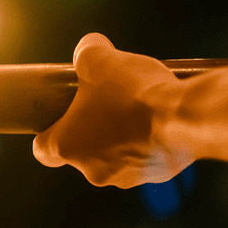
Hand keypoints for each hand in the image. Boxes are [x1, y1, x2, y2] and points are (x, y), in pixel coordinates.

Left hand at [32, 33, 195, 187]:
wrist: (185, 117)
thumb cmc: (133, 93)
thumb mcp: (98, 58)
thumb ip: (86, 53)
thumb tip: (89, 50)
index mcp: (68, 147)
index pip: (42, 150)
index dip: (48, 132)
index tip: (59, 117)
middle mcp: (93, 170)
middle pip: (83, 149)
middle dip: (92, 126)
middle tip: (106, 100)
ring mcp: (127, 177)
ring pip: (115, 155)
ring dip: (121, 134)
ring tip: (137, 106)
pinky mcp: (156, 175)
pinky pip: (145, 156)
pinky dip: (148, 140)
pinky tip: (159, 117)